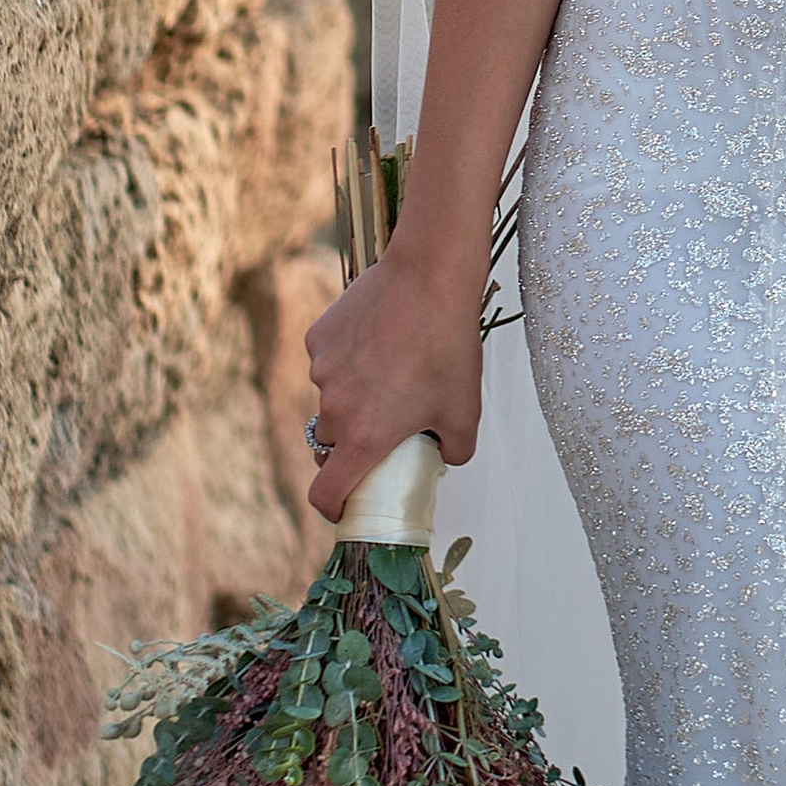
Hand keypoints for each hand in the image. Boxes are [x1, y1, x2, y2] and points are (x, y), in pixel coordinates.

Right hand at [301, 243, 483, 523]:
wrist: (430, 278)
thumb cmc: (450, 347)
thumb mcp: (466, 411)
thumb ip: (454, 450)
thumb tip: (443, 456)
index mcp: (365, 436)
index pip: (326, 492)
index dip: (332, 507)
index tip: (345, 507)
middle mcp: (334, 407)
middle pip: (331, 443)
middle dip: (352, 444)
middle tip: (384, 427)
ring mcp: (322, 370)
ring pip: (330, 397)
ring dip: (353, 397)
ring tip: (393, 370)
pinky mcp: (318, 336)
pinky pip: (329, 360)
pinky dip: (348, 360)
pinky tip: (380, 339)